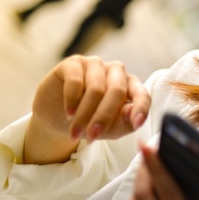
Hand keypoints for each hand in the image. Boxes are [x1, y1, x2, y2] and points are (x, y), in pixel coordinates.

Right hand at [25, 55, 149, 163]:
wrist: (56, 117)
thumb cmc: (90, 121)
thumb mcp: (110, 128)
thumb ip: (124, 122)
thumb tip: (132, 114)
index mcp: (131, 86)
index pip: (142, 95)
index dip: (141, 109)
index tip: (137, 124)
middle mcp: (116, 72)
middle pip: (117, 91)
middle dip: (104, 117)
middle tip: (92, 136)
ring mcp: (95, 64)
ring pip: (95, 89)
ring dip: (84, 115)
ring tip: (75, 132)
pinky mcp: (73, 63)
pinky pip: (75, 81)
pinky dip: (72, 101)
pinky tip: (69, 113)